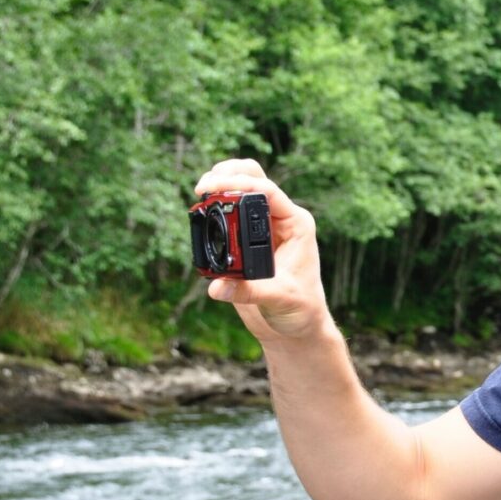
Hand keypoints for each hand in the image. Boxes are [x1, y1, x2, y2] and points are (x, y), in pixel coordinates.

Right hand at [192, 159, 330, 342]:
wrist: (297, 326)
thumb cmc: (301, 309)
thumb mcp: (279, 299)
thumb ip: (249, 291)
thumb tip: (216, 286)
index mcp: (296, 224)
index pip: (266, 191)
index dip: (238, 183)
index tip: (210, 187)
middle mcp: (281, 220)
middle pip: (254, 178)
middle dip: (227, 174)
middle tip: (201, 187)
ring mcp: (263, 228)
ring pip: (240, 190)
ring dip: (220, 185)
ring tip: (199, 194)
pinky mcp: (246, 239)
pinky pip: (229, 213)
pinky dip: (214, 206)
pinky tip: (201, 212)